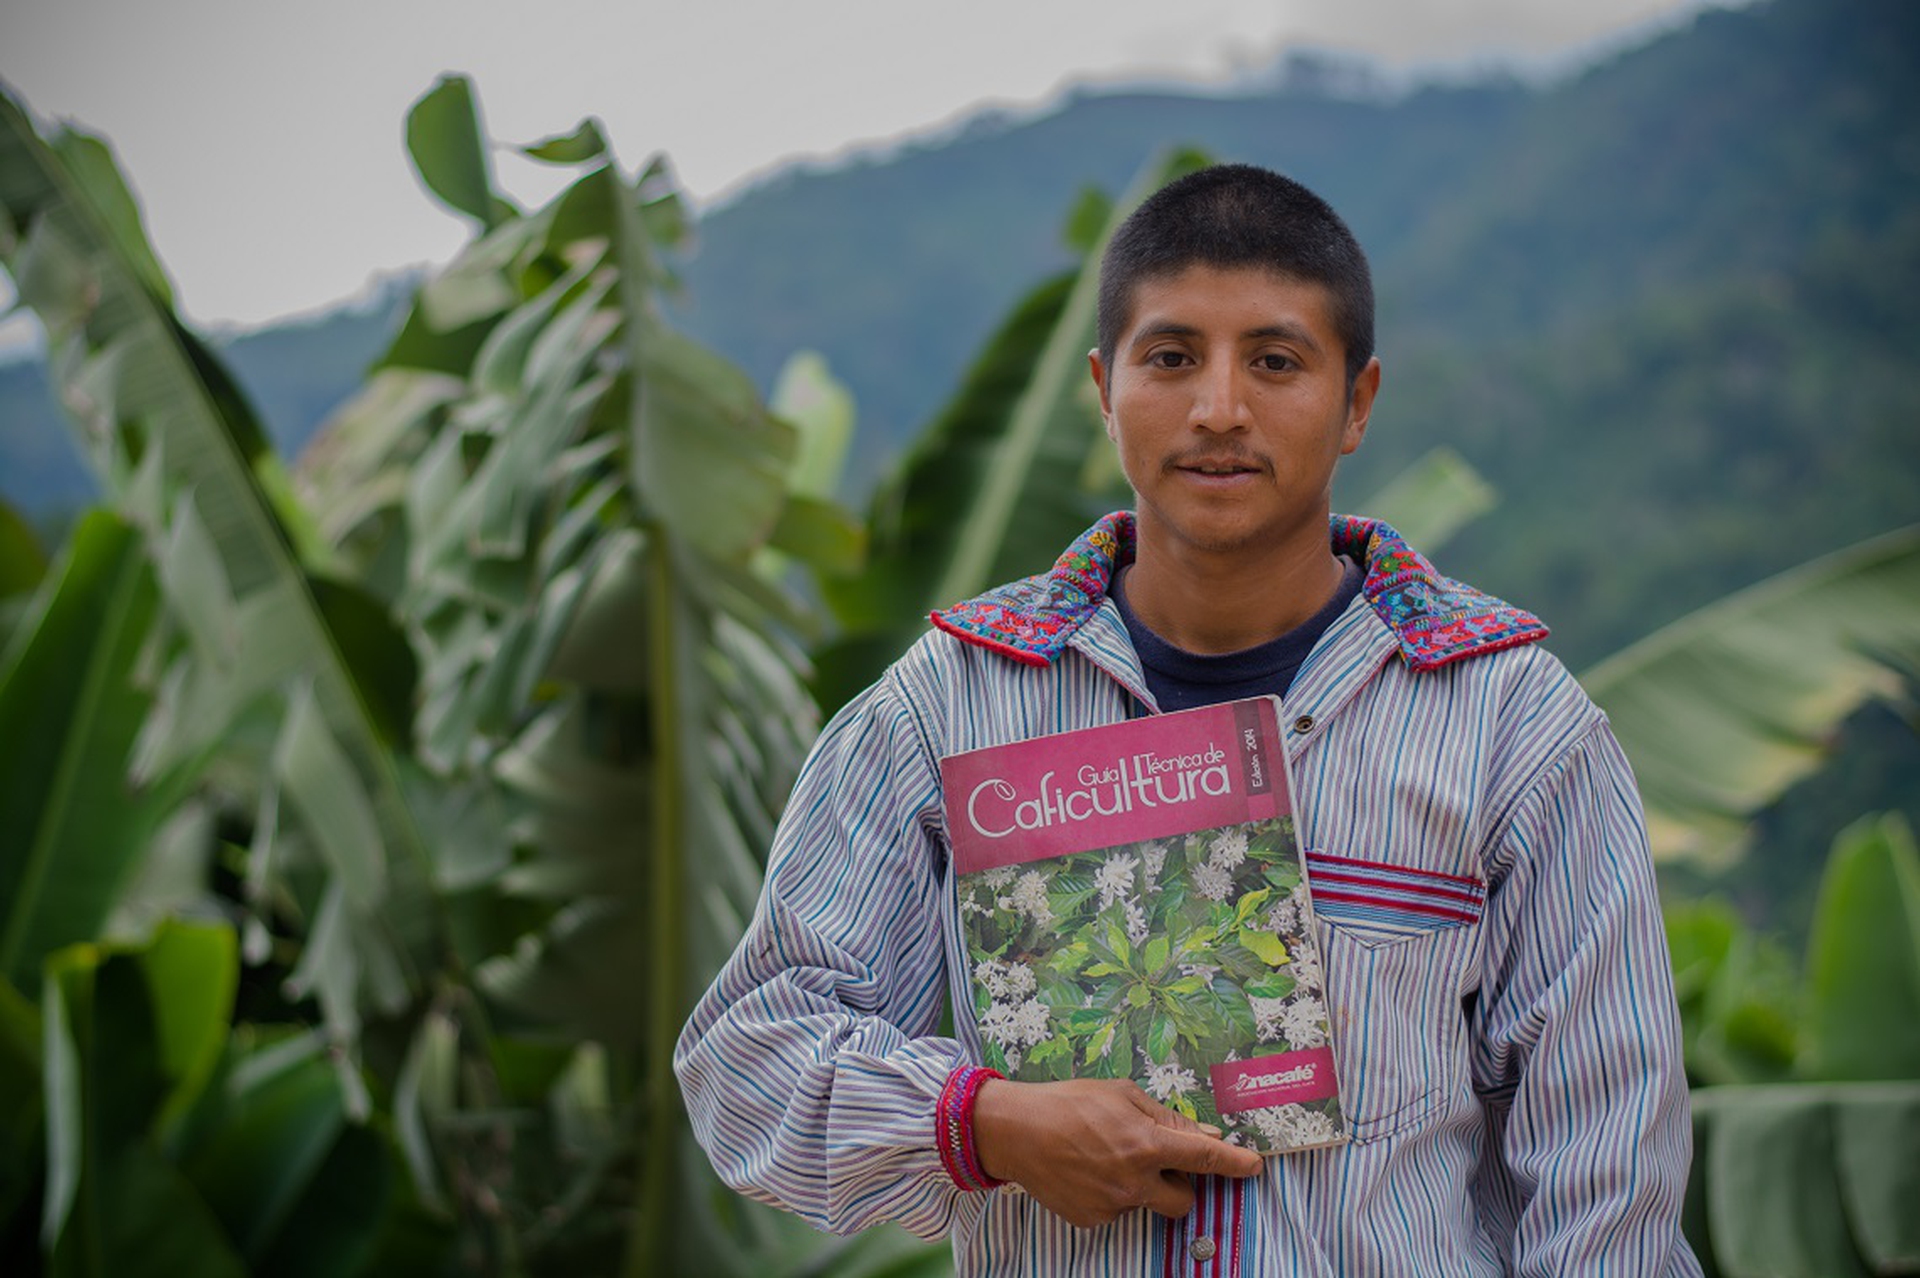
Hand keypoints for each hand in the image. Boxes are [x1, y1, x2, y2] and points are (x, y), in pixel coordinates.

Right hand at [970, 1077, 1263, 1227]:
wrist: (1014, 1131)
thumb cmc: (1068, 1103)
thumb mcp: (1121, 1095)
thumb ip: (1167, 1118)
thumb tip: (1205, 1135)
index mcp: (1145, 1143)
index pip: (1204, 1158)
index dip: (1234, 1163)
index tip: (1253, 1166)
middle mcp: (1133, 1181)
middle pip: (1184, 1200)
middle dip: (1182, 1184)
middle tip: (1161, 1161)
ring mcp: (1112, 1205)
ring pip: (1147, 1204)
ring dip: (1142, 1186)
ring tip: (1108, 1158)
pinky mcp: (1092, 1219)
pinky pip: (1118, 1210)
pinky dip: (1113, 1194)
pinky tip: (1089, 1171)